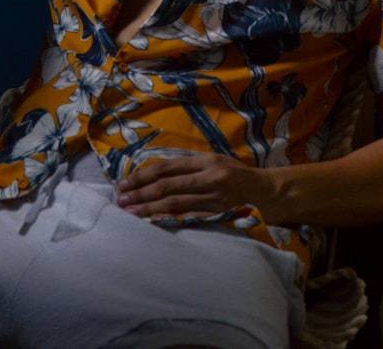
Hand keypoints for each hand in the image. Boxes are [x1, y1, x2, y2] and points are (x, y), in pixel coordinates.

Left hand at [116, 153, 275, 221]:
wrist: (262, 189)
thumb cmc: (232, 173)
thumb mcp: (212, 161)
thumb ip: (186, 166)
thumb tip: (152, 172)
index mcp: (205, 161)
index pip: (167, 167)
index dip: (143, 175)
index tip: (124, 182)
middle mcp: (209, 177)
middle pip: (167, 186)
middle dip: (140, 193)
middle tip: (121, 200)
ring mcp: (214, 198)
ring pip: (175, 203)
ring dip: (149, 208)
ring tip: (130, 212)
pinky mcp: (218, 214)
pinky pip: (189, 218)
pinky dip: (169, 219)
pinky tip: (153, 222)